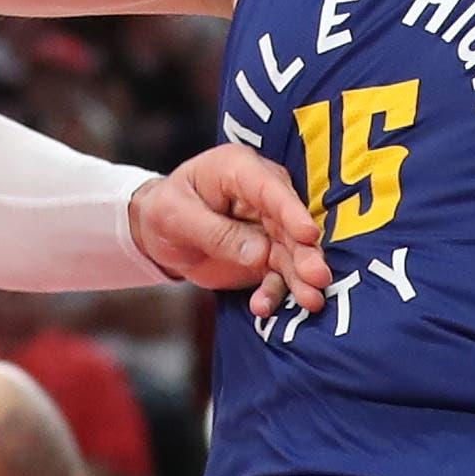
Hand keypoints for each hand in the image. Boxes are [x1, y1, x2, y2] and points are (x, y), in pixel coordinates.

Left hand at [130, 143, 329, 310]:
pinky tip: (263, 306)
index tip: (309, 234)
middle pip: (290, 223)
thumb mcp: (175, 215)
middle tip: (317, 278)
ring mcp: (267, 226)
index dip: (291, 211)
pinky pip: (276, 275)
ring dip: (300, 278)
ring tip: (310, 301)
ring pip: (291, 252)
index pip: (269, 188)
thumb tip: (259, 253)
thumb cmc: (164, 210)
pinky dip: (273, 292)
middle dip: (305, 252)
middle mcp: (261, 195)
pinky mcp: (266, 255)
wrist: (157, 233)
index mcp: (237, 169)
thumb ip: (216, 232)